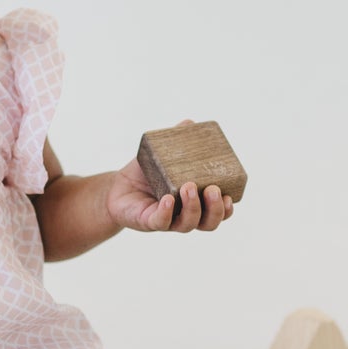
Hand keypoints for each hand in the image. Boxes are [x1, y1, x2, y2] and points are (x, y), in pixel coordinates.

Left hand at [105, 126, 234, 234]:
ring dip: (193, 208)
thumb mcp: (163, 156)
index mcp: (196, 202)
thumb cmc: (147, 174)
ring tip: (189, 187)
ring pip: (188, 225)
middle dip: (215, 209)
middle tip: (212, 189)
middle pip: (208, 223)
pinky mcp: (148, 222)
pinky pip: (161, 221)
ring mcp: (168, 221)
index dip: (227, 208)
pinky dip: (167, 212)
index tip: (230, 195)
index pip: (218, 212)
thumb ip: (179, 142)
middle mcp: (185, 215)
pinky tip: (168, 200)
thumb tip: (190, 123)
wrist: (118, 188)